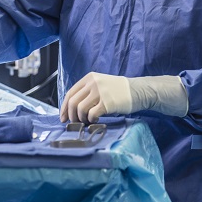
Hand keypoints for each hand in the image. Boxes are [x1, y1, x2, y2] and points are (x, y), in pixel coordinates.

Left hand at [60, 73, 189, 123]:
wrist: (138, 91)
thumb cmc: (118, 91)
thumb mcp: (101, 84)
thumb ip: (87, 92)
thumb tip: (72, 108)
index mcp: (89, 78)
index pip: (70, 93)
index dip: (64, 107)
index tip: (63, 117)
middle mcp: (93, 83)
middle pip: (73, 102)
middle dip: (71, 116)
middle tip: (74, 123)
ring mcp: (100, 92)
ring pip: (80, 109)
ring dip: (81, 119)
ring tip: (87, 121)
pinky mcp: (107, 103)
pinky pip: (91, 114)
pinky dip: (91, 120)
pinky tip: (96, 120)